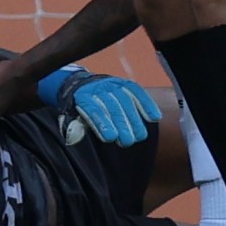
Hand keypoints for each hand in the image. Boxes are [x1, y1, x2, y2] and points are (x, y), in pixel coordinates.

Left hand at [38, 67, 160, 146]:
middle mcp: (97, 88)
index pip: (93, 109)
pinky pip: (137, 91)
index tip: (111, 138)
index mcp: (81, 97)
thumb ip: (74, 127)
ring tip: (140, 136)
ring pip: (125, 100)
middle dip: (122, 124)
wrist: (82, 85)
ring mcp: (111, 84)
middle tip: (128, 141)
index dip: (102, 123)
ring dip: (135, 119)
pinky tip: (154, 118)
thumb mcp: (71, 116)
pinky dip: (147, 104)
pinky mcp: (123, 83)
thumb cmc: (79, 108)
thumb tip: (75, 137)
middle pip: (112, 106)